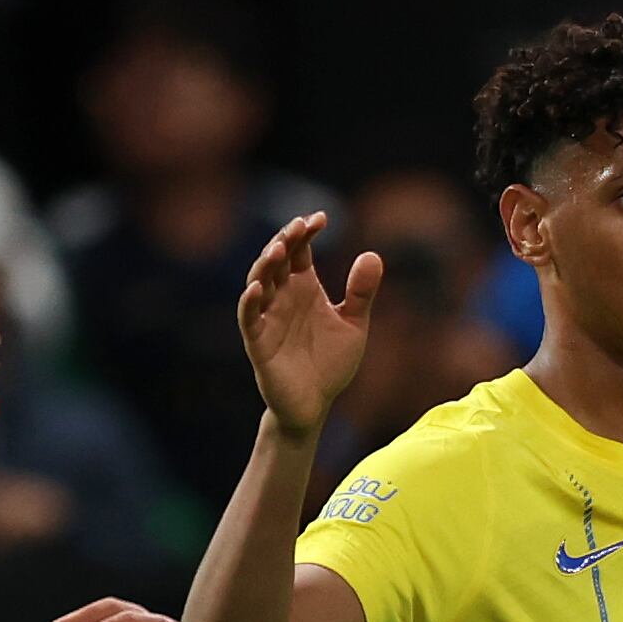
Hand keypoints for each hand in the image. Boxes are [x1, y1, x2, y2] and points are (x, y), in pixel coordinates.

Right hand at [236, 213, 381, 432]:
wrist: (316, 403)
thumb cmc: (330, 362)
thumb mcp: (354, 324)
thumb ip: (362, 293)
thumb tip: (373, 254)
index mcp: (303, 287)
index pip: (300, 250)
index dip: (306, 232)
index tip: (322, 217)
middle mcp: (282, 296)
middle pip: (277, 259)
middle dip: (286, 240)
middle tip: (299, 226)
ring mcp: (268, 317)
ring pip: (259, 282)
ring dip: (266, 264)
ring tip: (280, 247)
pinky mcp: (258, 342)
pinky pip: (249, 318)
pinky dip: (250, 302)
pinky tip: (257, 288)